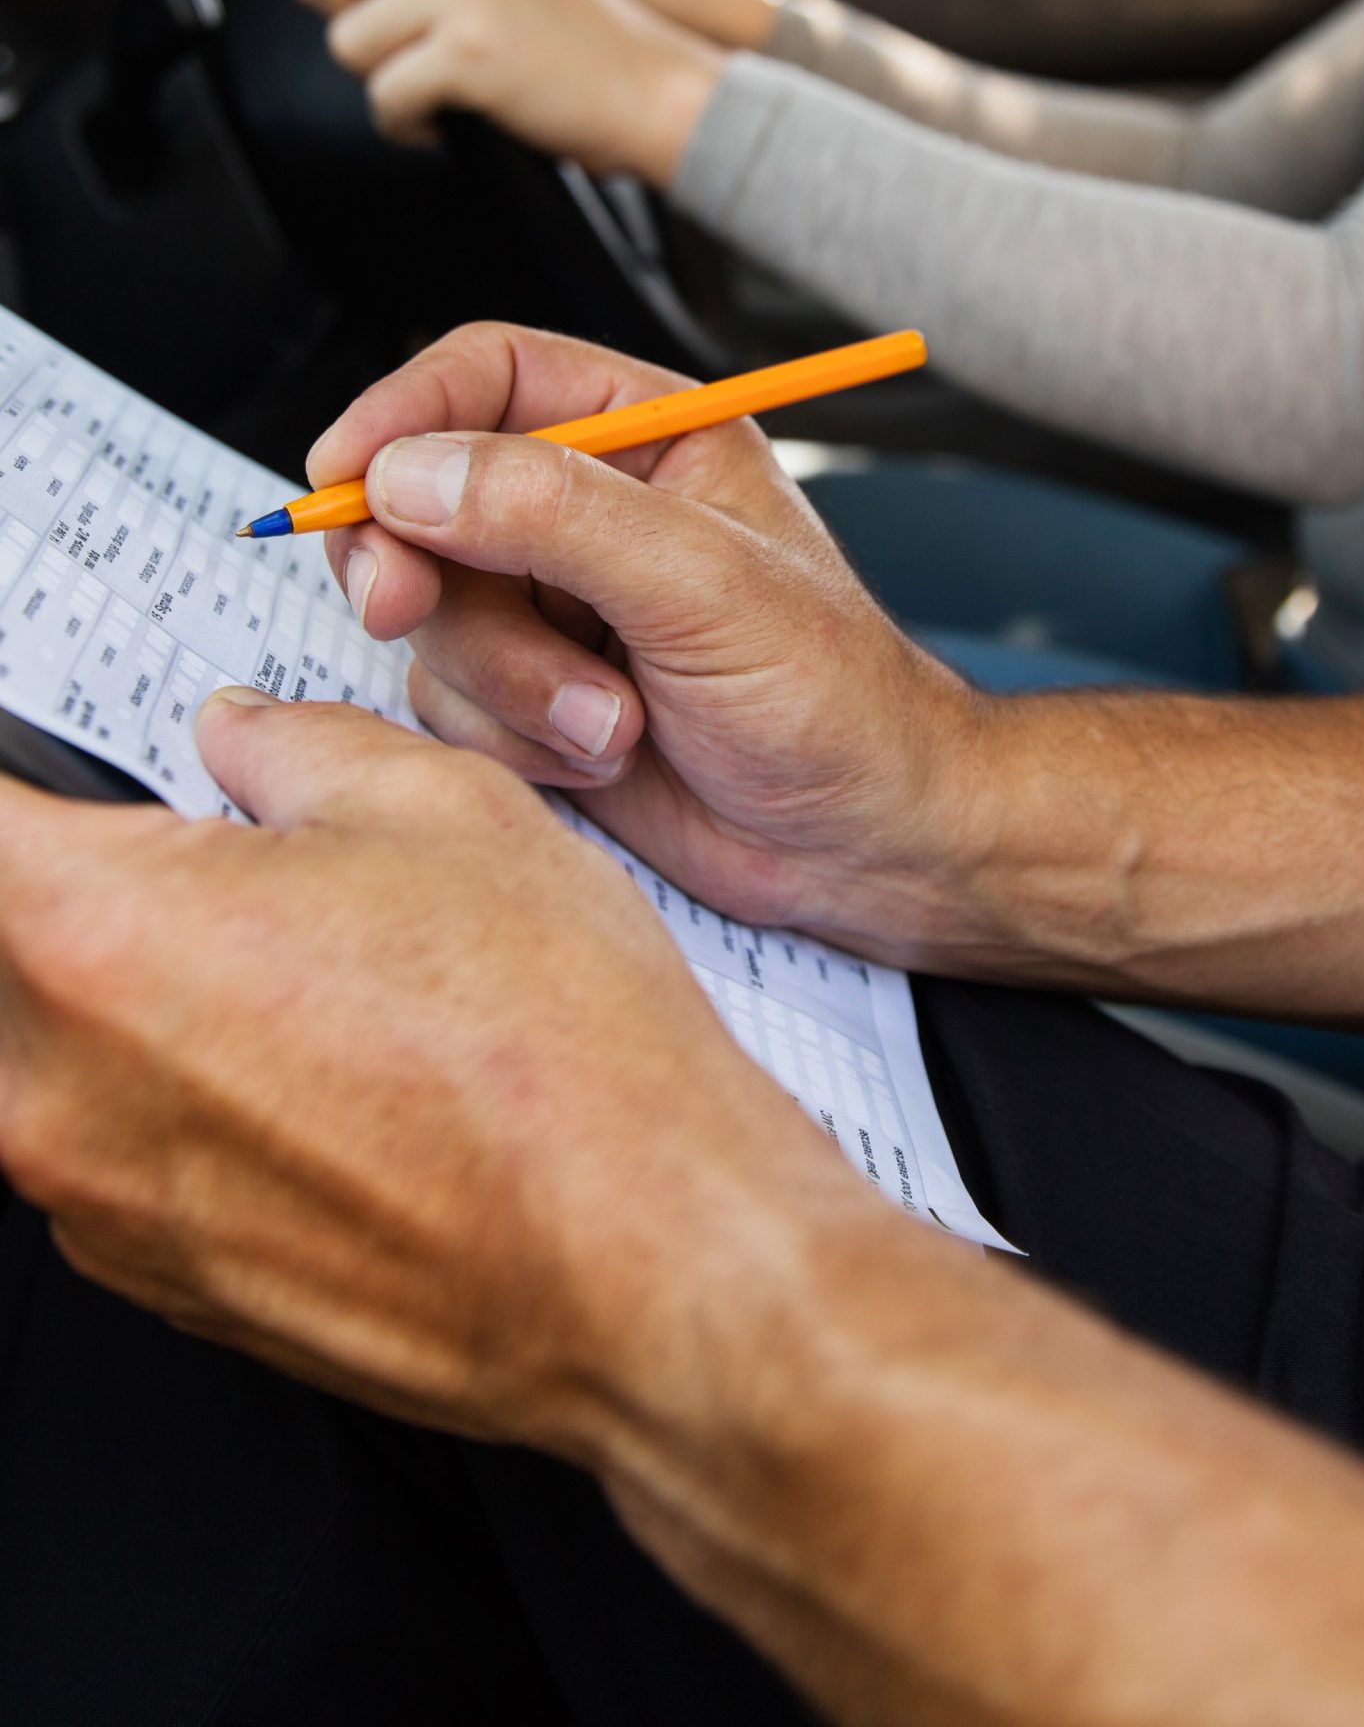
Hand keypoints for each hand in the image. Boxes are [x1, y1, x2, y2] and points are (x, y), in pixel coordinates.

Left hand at [0, 694, 857, 1457]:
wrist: (642, 1263)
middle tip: (223, 864)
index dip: (20, 784)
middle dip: (90, 887)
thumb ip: (290, 746)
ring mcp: (98, 1204)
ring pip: (60, 1053)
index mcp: (100, 932)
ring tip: (308, 983)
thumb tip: (241, 739)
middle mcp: (58, 1087)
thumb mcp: (438, 803)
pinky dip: (186, 1101)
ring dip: (143, 999)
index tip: (54, 775)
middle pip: (10, 941)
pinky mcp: (161, 1281)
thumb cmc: (558, 1053)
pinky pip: (119, 1153)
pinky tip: (330, 1080)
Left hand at [285, 0, 724, 183]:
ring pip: (346, 37)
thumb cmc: (575, 34)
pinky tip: (451, 114)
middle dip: (342, 10)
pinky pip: (384, 97)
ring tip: (441, 76)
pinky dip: (407, 122)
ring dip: (382, 75)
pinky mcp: (468, 52)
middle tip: (397, 36)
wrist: (651, 91)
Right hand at [307, 322, 1020, 970]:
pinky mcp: (532, 698)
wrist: (867, 843)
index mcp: (645, 437)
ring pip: (427, 614)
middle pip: (419, 497)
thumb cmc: (836, 698)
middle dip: (414, 566)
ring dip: (506, 683)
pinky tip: (608, 758)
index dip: (398, 415)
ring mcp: (552, 608)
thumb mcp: (703, 584)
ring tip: (615, 723)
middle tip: (401, 605)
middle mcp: (586, 513)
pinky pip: (446, 701)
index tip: (338, 476)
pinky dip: (513, 739)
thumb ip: (554, 515)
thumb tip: (409, 474)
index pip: (483, 378)